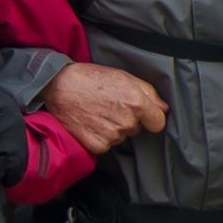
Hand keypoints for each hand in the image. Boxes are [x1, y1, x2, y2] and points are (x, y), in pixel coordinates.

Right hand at [42, 61, 166, 154]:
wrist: (59, 86)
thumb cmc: (91, 78)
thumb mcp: (124, 77)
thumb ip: (149, 93)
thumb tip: (164, 108)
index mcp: (136, 102)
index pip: (158, 122)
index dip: (152, 118)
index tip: (144, 115)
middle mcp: (126, 121)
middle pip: (137, 129)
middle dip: (127, 119)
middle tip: (109, 105)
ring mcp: (112, 136)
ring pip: (121, 137)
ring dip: (113, 128)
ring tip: (97, 112)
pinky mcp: (97, 145)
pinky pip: (106, 145)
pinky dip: (99, 136)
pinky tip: (90, 122)